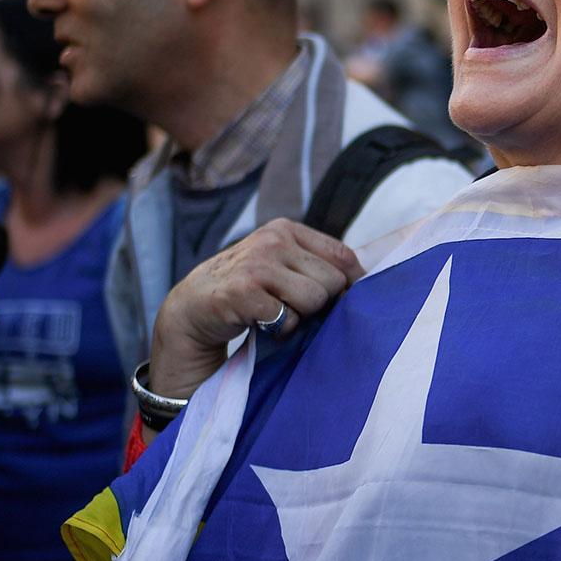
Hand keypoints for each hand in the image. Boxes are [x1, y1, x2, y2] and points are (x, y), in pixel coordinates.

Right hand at [148, 220, 363, 398]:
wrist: (193, 308)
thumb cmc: (250, 290)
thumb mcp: (282, 266)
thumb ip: (318, 266)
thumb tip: (367, 283)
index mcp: (286, 230)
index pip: (344, 257)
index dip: (350, 285)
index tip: (338, 300)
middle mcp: (272, 240)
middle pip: (333, 282)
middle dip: (319, 303)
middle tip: (290, 307)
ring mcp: (256, 264)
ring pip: (315, 299)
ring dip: (300, 317)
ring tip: (276, 313)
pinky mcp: (242, 292)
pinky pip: (288, 319)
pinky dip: (281, 330)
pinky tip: (262, 322)